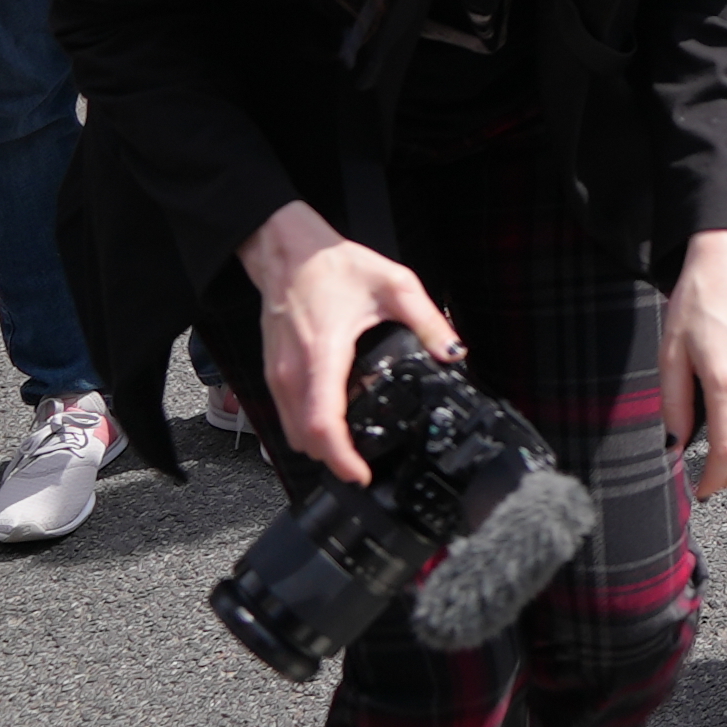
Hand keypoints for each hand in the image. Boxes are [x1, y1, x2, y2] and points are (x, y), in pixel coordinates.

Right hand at [242, 205, 461, 487]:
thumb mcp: (395, 286)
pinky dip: (305, 429)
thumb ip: (428, 321)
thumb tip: (453, 353)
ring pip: (290, 432)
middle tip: (365, 466)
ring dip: (317, 448)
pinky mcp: (273, 372)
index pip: (322, 425)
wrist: (288, 251)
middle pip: (304, 439)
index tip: (362, 475)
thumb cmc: (335, 265)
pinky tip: (332, 422)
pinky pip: (285, 415)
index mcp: (321, 356)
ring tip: (352, 450)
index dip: (341, 459)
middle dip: (333, 460)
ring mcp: (277, 375)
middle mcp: (292, 373)